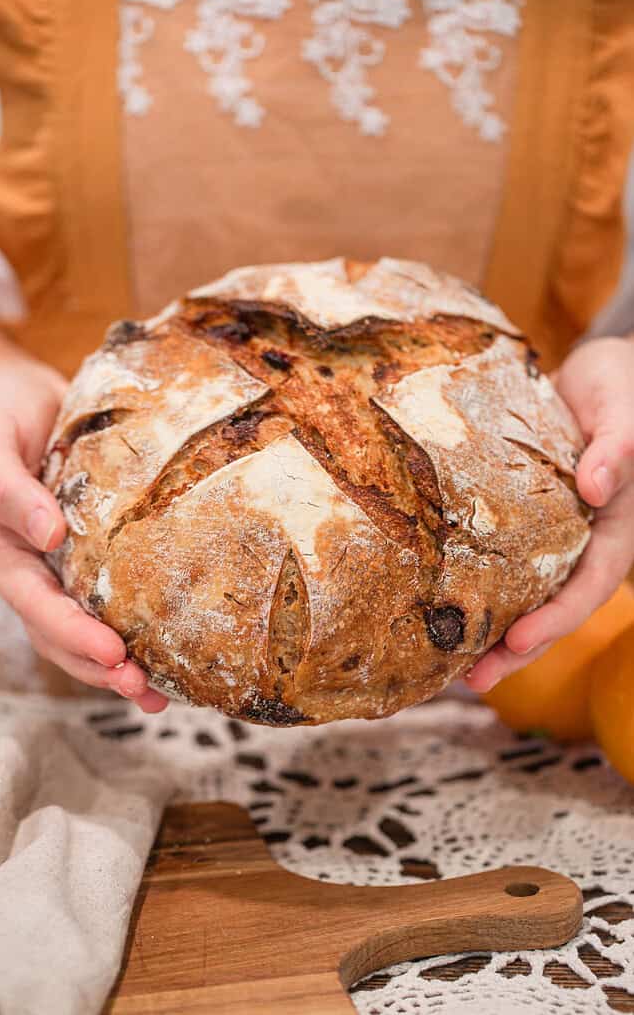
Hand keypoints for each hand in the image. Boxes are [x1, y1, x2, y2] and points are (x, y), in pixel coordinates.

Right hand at [0, 357, 167, 711]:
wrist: (10, 391)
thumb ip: (8, 488)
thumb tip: (47, 534)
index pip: (33, 603)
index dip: (71, 633)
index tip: (112, 653)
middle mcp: (30, 565)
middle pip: (59, 632)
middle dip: (99, 666)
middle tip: (142, 688)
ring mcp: (59, 560)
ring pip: (85, 624)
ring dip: (118, 661)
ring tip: (160, 692)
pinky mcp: (92, 545)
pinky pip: (112, 589)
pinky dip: (136, 619)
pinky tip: (169, 644)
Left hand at [466, 335, 633, 692]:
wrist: (595, 372)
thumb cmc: (619, 389)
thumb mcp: (624, 413)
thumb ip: (616, 449)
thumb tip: (597, 489)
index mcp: (614, 530)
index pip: (588, 586)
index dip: (556, 619)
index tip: (517, 640)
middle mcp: (581, 542)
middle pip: (551, 608)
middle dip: (515, 649)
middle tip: (471, 680)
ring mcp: (551, 536)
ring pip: (523, 595)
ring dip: (491, 632)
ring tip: (450, 666)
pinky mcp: (519, 521)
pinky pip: (498, 560)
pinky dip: (475, 587)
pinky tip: (438, 603)